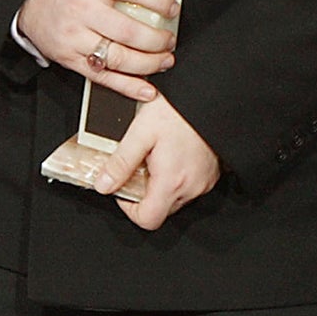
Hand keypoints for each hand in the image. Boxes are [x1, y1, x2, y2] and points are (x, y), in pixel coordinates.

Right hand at [17, 0, 178, 100]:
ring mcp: (75, 37)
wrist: (29, 6)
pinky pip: (102, 77)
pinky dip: (127, 87)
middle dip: (158, 40)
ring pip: (118, 58)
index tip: (172, 9)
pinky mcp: (70, 59)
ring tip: (164, 61)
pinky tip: (146, 90)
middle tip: (170, 40)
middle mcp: (83, 10)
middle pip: (130, 31)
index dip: (160, 2)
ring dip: (148, 64)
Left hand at [93, 93, 219, 229]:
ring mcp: (205, 181)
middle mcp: (192, 186)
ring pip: (175, 198)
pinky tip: (173, 155)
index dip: (130, 209)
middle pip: (161, 210)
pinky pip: (189, 186)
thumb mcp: (141, 132)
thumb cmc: (180, 109)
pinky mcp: (212, 174)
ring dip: (162, 185)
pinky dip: (177, 178)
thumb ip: (120, 162)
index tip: (124, 190)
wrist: (211, 96)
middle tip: (141, 166)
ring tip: (158, 157)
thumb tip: (104, 185)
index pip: (148, 219)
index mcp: (172, 180)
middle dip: (145, 193)